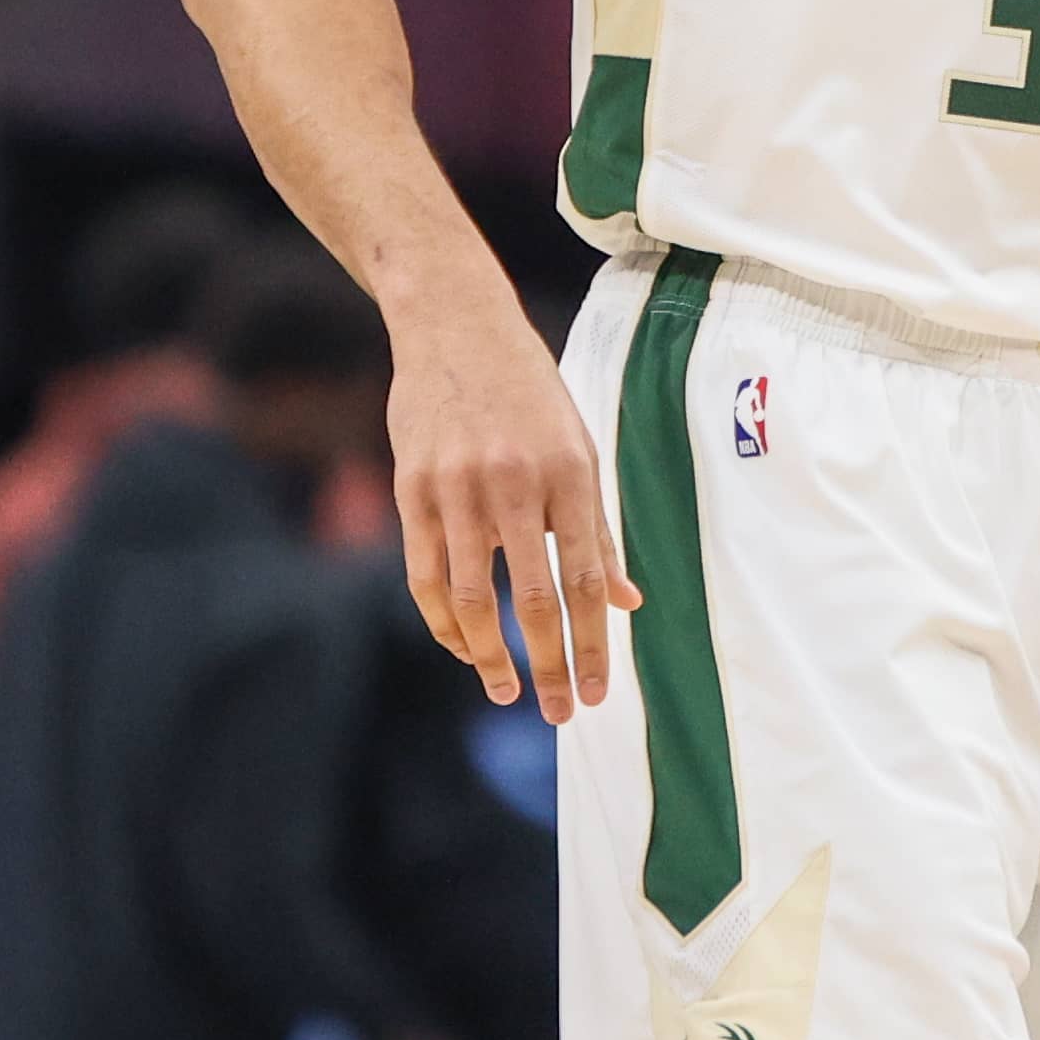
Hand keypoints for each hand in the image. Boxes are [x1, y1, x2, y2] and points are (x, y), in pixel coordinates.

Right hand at [388, 287, 638, 717]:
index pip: (586, 578)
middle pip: (535, 598)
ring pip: (472, 598)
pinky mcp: (412, 488)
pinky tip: (464, 646)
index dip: (593, 644)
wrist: (455, 326)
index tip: (597, 693)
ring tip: (507, 691)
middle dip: (549, 666)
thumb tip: (627, 602)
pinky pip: (426, 575)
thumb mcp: (579, 449)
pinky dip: (444, 621)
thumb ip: (597, 529)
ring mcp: (458, 487)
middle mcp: (515, 483)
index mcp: (570, 473)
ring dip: (490, 657)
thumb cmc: (530, 394)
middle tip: (560, 714)